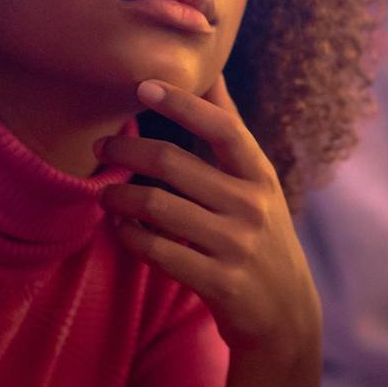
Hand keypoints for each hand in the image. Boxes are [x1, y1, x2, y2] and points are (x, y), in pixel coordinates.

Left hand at [98, 75, 320, 386]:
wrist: (286, 316)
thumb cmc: (259, 236)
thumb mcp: (257, 184)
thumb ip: (229, 131)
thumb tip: (209, 69)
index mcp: (260, 175)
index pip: (222, 127)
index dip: (182, 103)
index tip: (142, 86)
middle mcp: (252, 206)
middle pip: (174, 164)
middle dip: (127, 151)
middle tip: (101, 147)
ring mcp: (237, 246)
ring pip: (158, 208)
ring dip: (120, 197)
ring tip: (105, 194)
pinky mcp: (220, 283)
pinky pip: (158, 251)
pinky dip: (130, 236)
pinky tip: (120, 229)